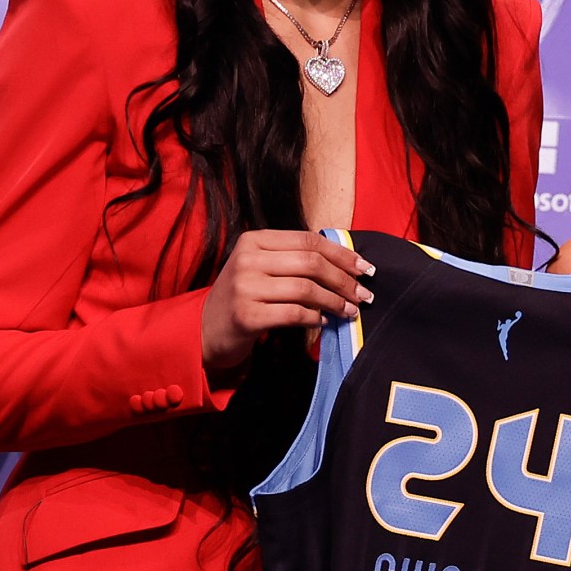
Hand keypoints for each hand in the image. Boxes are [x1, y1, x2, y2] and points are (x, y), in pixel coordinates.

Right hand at [201, 231, 371, 370]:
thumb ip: (293, 259)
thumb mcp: (261, 268)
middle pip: (310, 263)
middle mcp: (247, 259)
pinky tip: (323, 322)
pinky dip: (315, 318)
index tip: (365, 268)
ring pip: (306, 289)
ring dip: (334, 302)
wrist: (205, 329)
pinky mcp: (247, 315)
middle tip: (363, 294)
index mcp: (254, 241)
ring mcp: (244, 287)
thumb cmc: (243, 297)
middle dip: (343, 279)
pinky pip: (294, 314)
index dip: (342, 254)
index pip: (308, 240)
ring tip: (349, 311)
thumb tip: (346, 262)